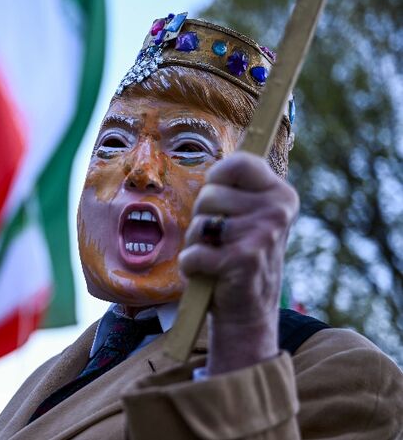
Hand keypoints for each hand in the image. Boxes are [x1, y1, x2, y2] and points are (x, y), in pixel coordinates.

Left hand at [179, 152, 298, 374]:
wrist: (248, 312)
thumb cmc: (238, 256)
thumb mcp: (249, 216)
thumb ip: (237, 189)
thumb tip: (220, 160)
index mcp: (281, 195)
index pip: (237, 163)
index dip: (217, 179)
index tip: (221, 201)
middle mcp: (277, 211)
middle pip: (208, 194)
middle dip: (202, 218)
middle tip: (221, 241)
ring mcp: (262, 235)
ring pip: (199, 223)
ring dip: (197, 243)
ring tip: (217, 257)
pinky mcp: (242, 260)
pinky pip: (193, 252)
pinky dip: (192, 266)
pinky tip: (212, 274)